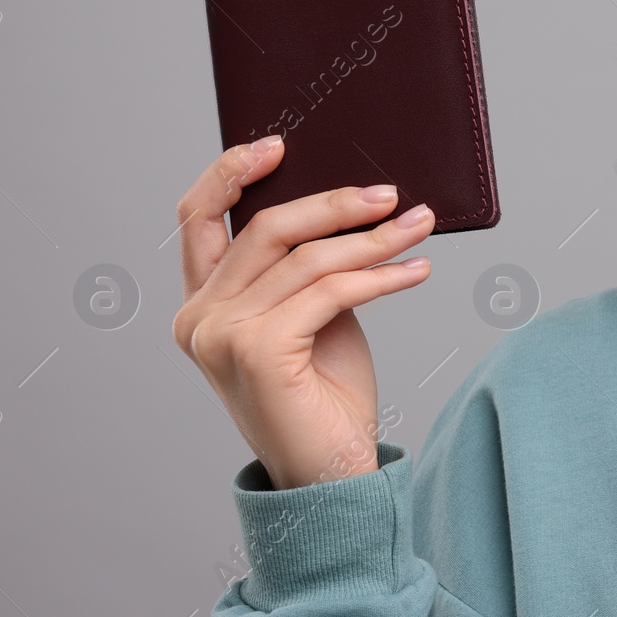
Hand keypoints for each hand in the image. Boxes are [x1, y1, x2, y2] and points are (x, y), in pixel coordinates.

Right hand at [171, 136, 435, 488]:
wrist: (331, 472)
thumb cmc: (323, 392)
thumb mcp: (311, 313)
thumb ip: (305, 266)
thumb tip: (349, 199)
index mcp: (199, 305)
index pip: (196, 220)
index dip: (230, 173)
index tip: (278, 143)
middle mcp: (197, 319)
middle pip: (265, 230)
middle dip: (334, 204)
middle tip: (389, 194)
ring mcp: (221, 337)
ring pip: (307, 259)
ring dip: (373, 239)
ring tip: (419, 225)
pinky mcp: (257, 353)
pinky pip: (330, 292)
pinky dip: (380, 276)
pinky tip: (416, 269)